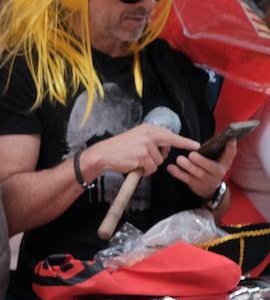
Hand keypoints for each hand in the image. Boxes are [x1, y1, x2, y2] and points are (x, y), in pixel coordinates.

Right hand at [83, 124, 199, 178]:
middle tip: (145, 156)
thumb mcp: (136, 138)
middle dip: (159, 156)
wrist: (103, 154)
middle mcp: (149, 135)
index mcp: (148, 129)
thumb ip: (151, 140)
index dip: (184, 142)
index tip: (196, 145)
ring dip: (148, 165)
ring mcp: (146, 145)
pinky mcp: (143, 156)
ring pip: (158, 162)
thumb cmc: (119, 148)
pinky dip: (143, 171)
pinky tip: (133, 166)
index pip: (171, 135)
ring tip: (135, 161)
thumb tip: (165, 148)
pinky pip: (151, 168)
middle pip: (166, 150)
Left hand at [168, 139, 236, 198]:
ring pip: (197, 174)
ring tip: (179, 159)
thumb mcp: (220, 161)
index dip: (230, 148)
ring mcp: (206, 180)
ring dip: (188, 166)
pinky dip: (177, 173)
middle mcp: (217, 173)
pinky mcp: (195, 185)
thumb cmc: (212, 168)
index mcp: (223, 164)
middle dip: (201, 161)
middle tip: (191, 154)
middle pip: (210, 167)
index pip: (229, 156)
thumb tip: (230, 138)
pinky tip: (170, 168)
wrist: (209, 189)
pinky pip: (186, 179)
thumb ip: (223, 150)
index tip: (229, 140)